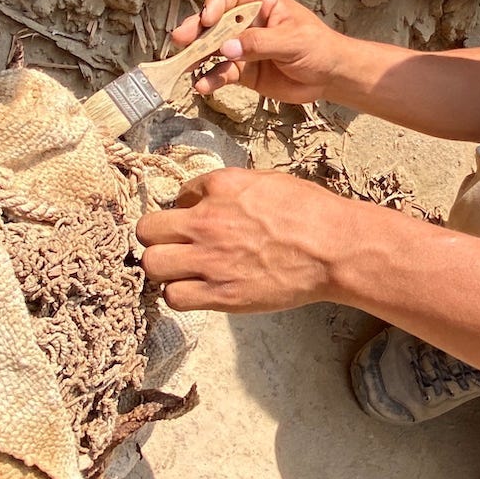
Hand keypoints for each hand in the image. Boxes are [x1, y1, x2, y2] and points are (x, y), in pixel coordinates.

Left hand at [135, 168, 348, 312]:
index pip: (177, 194)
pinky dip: (180, 294)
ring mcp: (210, 259)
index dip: (186, 209)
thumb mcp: (267, 181)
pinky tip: (195, 289)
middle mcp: (207, 221)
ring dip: (163, 267)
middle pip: (146, 230)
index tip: (198, 220)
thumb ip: (230, 188)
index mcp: (220, 186)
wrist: (333, 249)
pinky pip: (174, 296)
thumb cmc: (310, 212)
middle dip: (157, 237)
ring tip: (182, 270)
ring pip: (152, 265)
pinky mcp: (221, 293)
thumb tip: (206, 197)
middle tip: (174, 245)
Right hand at [170, 0, 346, 103]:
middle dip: (197, 30)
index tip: (208, 19)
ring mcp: (244, 48)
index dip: (216, 3)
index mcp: (262, 4)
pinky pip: (222, 73)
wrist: (330, 78)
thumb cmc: (318, 48)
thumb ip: (259, 44)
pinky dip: (211, 79)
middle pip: (216, 22)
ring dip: (197, 56)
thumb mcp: (292, 41)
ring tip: (184, 65)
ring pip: (214, 48)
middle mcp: (249, 23)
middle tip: (180, 38)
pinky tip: (203, 86)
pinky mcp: (244, 71)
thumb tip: (226, 49)